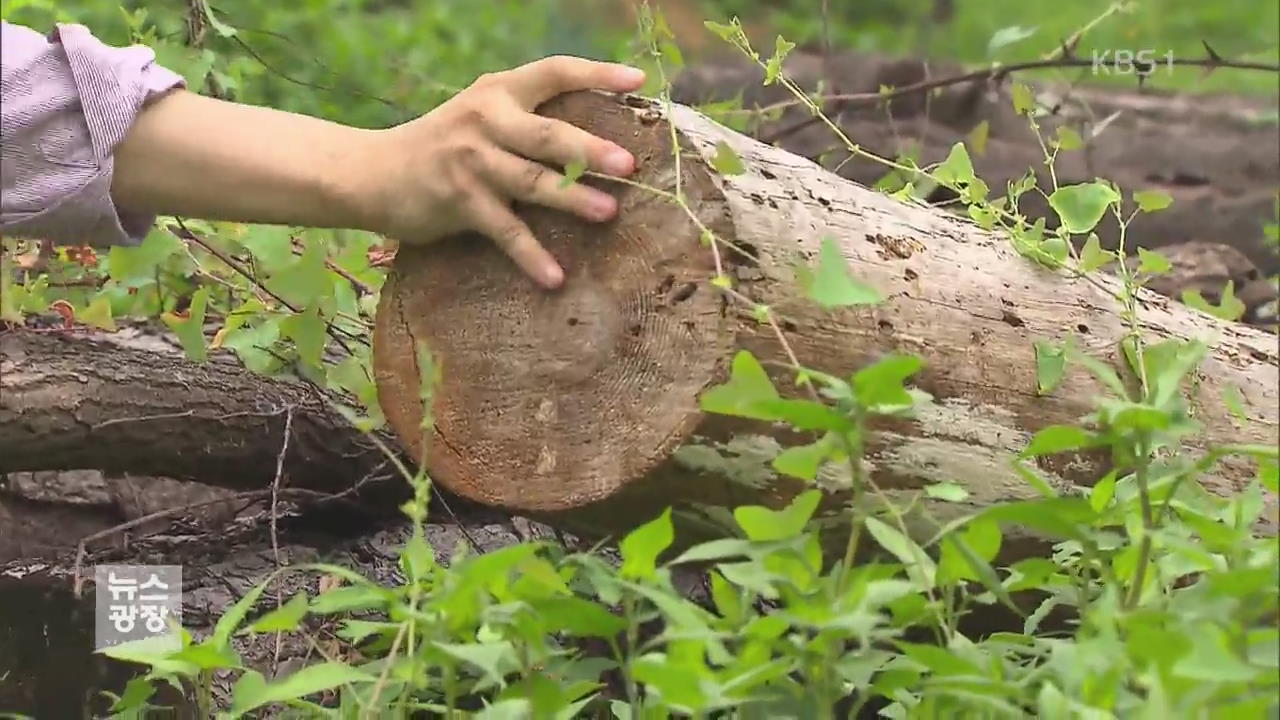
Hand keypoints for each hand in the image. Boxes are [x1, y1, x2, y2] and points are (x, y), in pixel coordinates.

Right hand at [360, 56, 646, 287]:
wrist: (372, 172)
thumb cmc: (444, 146)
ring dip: (573, 199)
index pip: (555, 72)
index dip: (597, 74)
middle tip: (630, 164)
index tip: (637, 80)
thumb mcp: (482, 118)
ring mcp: (471, 162)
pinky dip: (531, 256)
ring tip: (608, 213)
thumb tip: (597, 142)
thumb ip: (526, 119)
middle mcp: (486, 120)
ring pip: (532, 182)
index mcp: (499, 91)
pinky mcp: (459, 202)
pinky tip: (555, 277)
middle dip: (591, 149)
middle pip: (549, 134)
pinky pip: (505, 232)